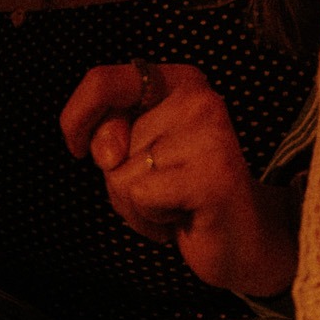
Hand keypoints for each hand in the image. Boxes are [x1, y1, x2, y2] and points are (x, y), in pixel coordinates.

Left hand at [60, 63, 297, 298]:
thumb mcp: (135, 154)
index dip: (76, 116)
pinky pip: (141, 196)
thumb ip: (109, 134)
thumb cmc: (181, 193)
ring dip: (137, 204)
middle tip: (161, 187)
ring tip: (175, 203)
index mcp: (179, 81)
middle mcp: (198, 96)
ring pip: (121, 172)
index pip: (102, 80)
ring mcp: (209, 133)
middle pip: (109, 138)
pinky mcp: (212, 174)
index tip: (77, 147)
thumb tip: (110, 151)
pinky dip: (151, 219)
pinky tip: (184, 217)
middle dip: (119, 176)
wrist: (242, 239)